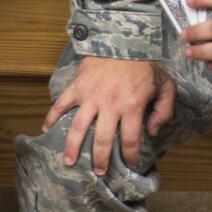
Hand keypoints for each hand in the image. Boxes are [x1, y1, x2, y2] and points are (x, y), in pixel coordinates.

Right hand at [46, 55, 174, 174]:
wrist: (125, 39)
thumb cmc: (146, 64)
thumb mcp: (165, 85)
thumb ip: (164, 110)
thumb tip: (152, 131)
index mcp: (132, 105)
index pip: (129, 139)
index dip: (129, 155)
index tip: (128, 165)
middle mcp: (110, 105)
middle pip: (101, 140)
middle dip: (99, 159)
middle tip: (98, 172)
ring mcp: (91, 96)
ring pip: (78, 127)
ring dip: (72, 147)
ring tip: (69, 161)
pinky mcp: (77, 87)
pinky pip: (61, 104)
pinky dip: (52, 116)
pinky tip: (46, 129)